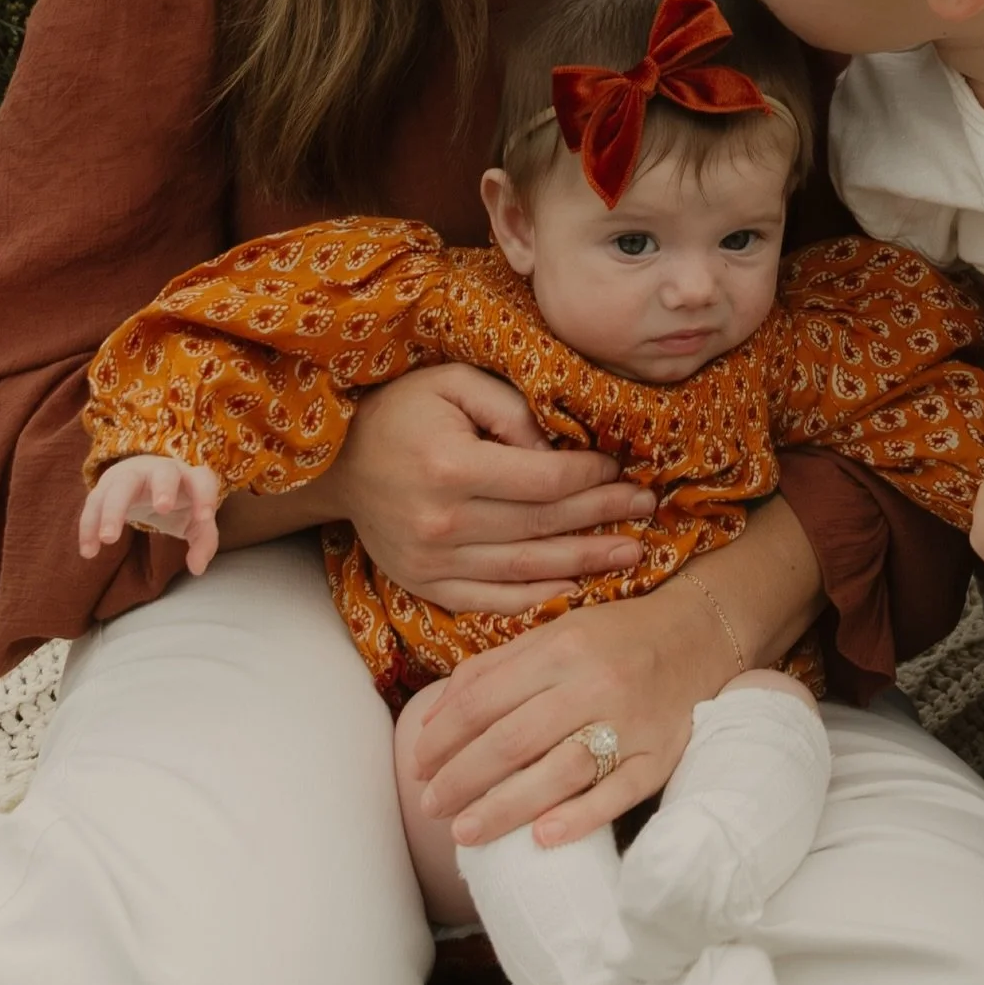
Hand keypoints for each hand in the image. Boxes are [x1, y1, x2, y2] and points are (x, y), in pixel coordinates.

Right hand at [79, 456, 221, 574]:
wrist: (145, 479)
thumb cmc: (178, 503)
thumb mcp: (194, 521)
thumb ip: (203, 542)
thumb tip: (197, 568)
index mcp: (188, 478)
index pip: (202, 480)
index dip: (205, 496)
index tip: (205, 518)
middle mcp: (161, 471)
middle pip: (163, 473)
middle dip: (163, 489)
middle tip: (161, 509)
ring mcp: (132, 476)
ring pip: (121, 486)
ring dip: (114, 510)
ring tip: (109, 539)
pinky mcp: (106, 487)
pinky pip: (94, 502)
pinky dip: (89, 526)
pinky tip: (89, 551)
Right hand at [323, 364, 656, 613]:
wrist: (336, 463)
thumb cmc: (403, 410)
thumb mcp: (456, 383)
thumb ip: (512, 409)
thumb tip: (558, 451)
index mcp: (450, 466)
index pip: (542, 481)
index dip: (589, 477)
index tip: (620, 468)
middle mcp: (440, 520)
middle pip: (542, 525)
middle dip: (602, 517)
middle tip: (647, 507)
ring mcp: (430, 561)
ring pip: (525, 569)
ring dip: (585, 562)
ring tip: (631, 553)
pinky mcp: (423, 584)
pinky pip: (490, 601)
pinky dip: (537, 598)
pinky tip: (577, 588)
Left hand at [409, 576, 735, 848]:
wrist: (701, 633)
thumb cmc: (616, 636)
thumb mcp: (556, 632)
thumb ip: (496, 667)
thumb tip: (437, 712)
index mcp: (562, 647)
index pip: (487, 698)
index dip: (445, 736)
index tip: (417, 765)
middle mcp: (594, 681)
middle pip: (514, 738)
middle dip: (462, 777)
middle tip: (430, 807)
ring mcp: (631, 720)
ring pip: (560, 770)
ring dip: (506, 807)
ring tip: (466, 833)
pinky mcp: (661, 754)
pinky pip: (618, 791)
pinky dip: (580, 816)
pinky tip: (543, 838)